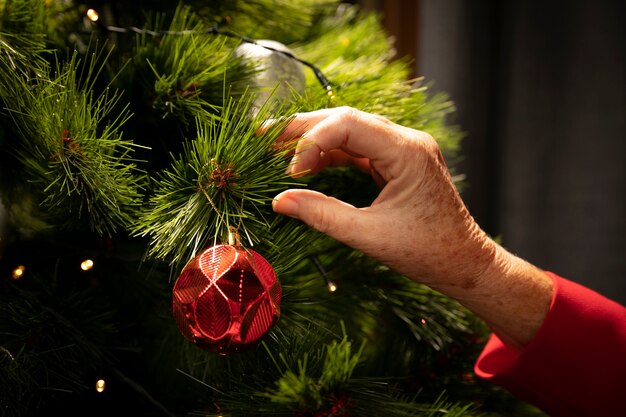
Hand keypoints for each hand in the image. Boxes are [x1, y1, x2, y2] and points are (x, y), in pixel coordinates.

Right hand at [271, 107, 552, 349]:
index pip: (349, 124)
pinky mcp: (398, 162)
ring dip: (314, 140)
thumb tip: (279, 201)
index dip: (312, 141)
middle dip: (304, 129)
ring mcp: (403, 150)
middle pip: (346, 120)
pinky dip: (330, 155)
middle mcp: (407, 142)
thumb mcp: (368, 236)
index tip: (290, 172)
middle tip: (264, 138)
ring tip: (277, 149)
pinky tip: (305, 165)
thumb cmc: (426, 253)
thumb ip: (322, 215)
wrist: (464, 263)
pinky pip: (358, 150)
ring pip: (350, 131)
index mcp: (408, 152)